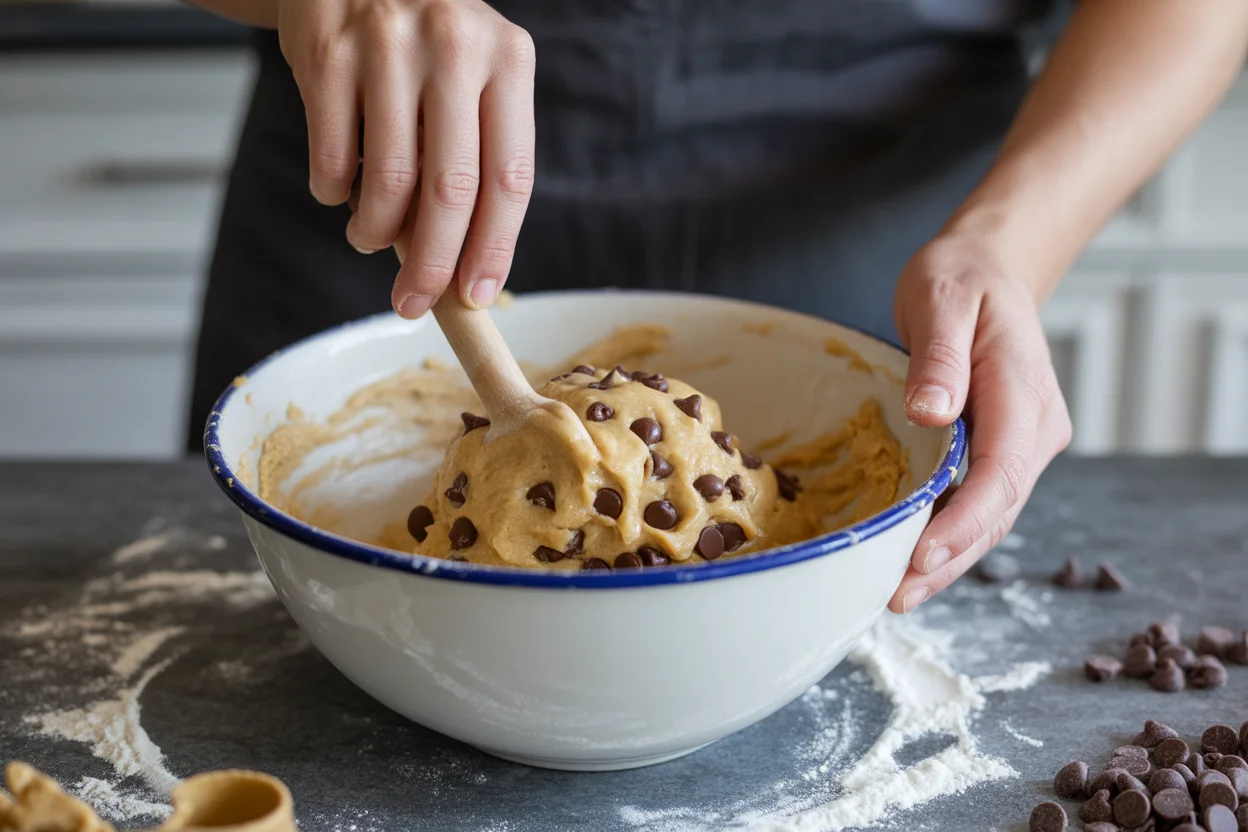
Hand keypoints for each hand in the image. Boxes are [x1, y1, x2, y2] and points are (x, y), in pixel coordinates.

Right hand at [278, 0, 536, 316]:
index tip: (477, 295)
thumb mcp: (471, 77)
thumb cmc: (424, 44)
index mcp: (508, 61)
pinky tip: (339, 189)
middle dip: (433, 264)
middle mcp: (455, 47)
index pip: (510, 177)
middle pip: (451, 192)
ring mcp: (388, 46)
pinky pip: (331, 160)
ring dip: (376, 233)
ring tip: (369, 237)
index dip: (494, 248)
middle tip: (413, 302)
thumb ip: (473, 156)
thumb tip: (458, 264)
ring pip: (388, 182)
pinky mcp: (327, 52)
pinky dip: (333, 193)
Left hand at [888, 233, 1072, 613]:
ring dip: (948, 558)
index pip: (1000, 473)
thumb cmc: (961, 279)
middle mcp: (1034, 428)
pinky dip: (948, 534)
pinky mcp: (1002, 449)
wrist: (989, 268)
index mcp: (1023, 392)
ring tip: (897, 593)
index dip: (964, 521)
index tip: (923, 555)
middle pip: (997, 510)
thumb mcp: (942, 299)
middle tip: (895, 595)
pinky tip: (911, 560)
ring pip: (991, 516)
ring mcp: (1022, 443)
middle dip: (950, 559)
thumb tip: (932, 414)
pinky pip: (979, 502)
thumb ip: (939, 358)